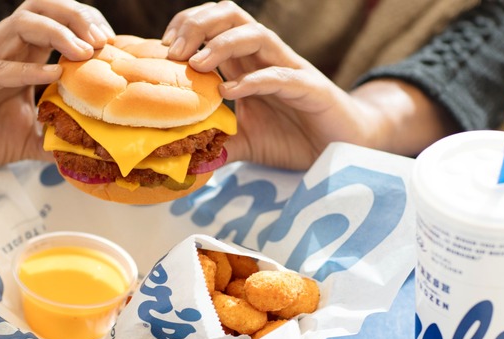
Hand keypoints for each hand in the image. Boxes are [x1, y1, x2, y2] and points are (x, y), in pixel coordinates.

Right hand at [0, 0, 114, 174]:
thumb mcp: (29, 139)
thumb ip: (59, 138)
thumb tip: (97, 152)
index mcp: (19, 59)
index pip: (56, 22)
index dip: (86, 25)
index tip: (111, 44)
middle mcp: (2, 52)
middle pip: (42, 9)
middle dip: (77, 17)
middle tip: (102, 42)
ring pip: (20, 24)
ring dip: (58, 32)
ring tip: (84, 51)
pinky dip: (27, 69)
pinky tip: (53, 74)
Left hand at [162, 1, 374, 169]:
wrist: (341, 148)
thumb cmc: (295, 138)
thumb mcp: (246, 142)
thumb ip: (219, 142)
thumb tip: (184, 156)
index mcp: (248, 63)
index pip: (215, 25)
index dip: (187, 26)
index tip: (163, 48)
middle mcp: (266, 58)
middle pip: (231, 16)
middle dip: (199, 25)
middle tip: (174, 52)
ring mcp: (289, 70)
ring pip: (256, 34)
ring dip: (222, 44)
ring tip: (197, 65)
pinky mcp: (310, 88)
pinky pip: (279, 75)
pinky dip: (253, 80)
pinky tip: (231, 92)